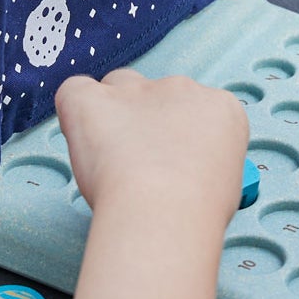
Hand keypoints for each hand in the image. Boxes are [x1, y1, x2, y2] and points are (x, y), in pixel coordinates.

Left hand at [55, 70, 248, 219]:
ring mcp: (136, 89)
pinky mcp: (92, 100)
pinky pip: (75, 90)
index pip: (198, 110)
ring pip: (117, 87)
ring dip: (111, 114)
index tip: (174, 166)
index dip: (181, 139)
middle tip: (140, 170)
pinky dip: (73, 112)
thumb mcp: (226, 185)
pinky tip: (81, 138)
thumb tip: (185, 172)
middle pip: (157, 95)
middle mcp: (182, 88)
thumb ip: (204, 164)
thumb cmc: (196, 212)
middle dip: (146, 126)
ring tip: (110, 161)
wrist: (163, 211)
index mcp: (220, 108)